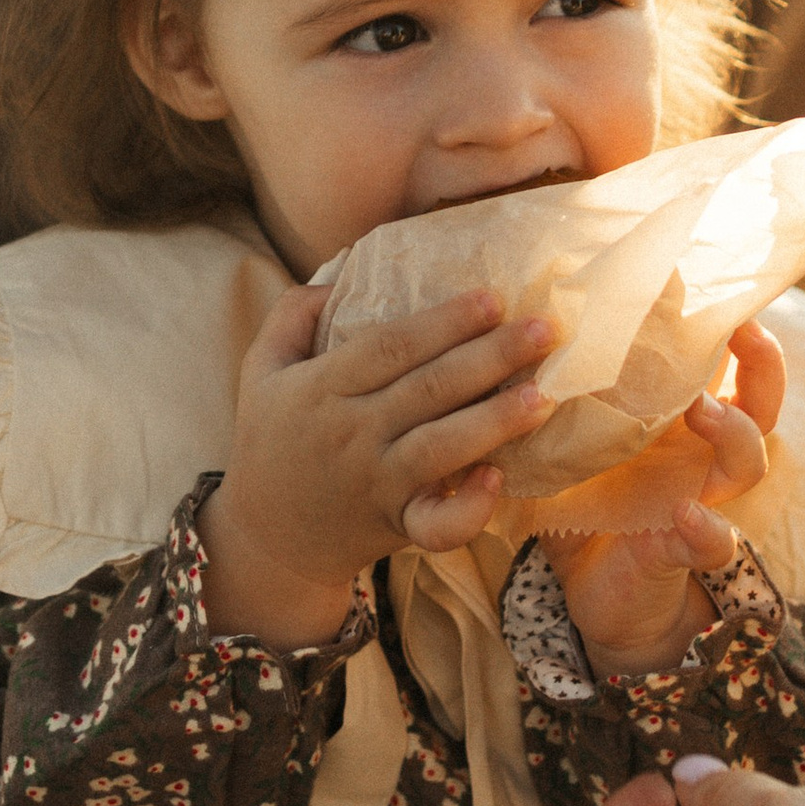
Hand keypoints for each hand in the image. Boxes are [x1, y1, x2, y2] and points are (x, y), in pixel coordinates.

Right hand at [198, 278, 552, 645]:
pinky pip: (436, 524)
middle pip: (428, 388)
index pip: (390, 347)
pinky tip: (498, 478)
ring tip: (543, 394)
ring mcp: (377, 481)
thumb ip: (292, 315)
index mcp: (322, 387)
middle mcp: (353, 432)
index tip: (491, 297)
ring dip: (496, 420)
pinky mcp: (396, 525)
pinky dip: (468, 508)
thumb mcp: (260, 370)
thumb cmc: (270, 441)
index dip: (443, 322)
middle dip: (490, 356)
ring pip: (442, 447)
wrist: (267, 535)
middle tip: (544, 329)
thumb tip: (341, 270)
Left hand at [554, 319, 784, 675]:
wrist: (593, 593)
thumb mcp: (574, 440)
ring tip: (700, 409)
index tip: (719, 290)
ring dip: (730, 431)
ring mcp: (702, 501)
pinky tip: (686, 512)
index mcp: (677, 424)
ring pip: (747, 463)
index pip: (724, 368)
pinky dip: (706, 527)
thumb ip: (562, 394)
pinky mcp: (684, 552)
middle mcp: (701, 457)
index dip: (736, 331)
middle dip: (761, 366)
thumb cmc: (584, 501)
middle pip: (759, 405)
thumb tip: (521, 326)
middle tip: (742, 331)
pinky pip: (713, 541)